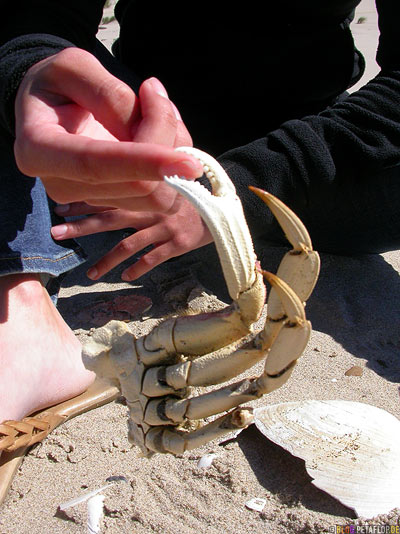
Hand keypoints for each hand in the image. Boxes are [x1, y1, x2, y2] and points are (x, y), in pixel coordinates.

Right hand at [14, 48, 202, 211]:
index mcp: (39, 150)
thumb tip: (145, 127)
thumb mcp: (73, 67)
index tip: (189, 163)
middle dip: (165, 139)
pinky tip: (156, 132)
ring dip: (173, 150)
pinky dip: (172, 161)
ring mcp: (89, 200)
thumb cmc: (58, 84)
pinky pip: (161, 194)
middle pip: (138, 185)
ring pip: (157, 195)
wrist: (53, 107)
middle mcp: (62, 185)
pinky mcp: (114, 203)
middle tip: (156, 96)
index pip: (96, 166)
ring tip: (153, 111)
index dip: (144, 164)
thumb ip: (108, 93)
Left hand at [51, 199, 212, 279]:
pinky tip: (126, 278)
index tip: (60, 208)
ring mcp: (163, 227)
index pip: (108, 197)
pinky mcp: (177, 243)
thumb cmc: (191, 202)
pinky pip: (153, 258)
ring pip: (128, 244)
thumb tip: (115, 197)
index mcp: (145, 195)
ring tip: (90, 275)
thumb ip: (143, 194)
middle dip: (82, 226)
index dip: (83, 202)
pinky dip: (138, 268)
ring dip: (106, 260)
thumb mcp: (166, 191)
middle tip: (56, 232)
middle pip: (110, 218)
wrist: (223, 208)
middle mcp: (150, 209)